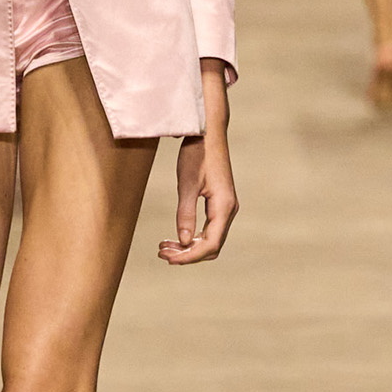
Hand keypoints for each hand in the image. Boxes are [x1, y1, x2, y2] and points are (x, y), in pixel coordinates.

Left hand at [159, 59, 237, 264]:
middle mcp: (229, 209)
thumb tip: (184, 242)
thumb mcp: (187, 184)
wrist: (207, 133)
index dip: (189, 256)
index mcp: (224, 206)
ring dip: (189, 247)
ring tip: (165, 247)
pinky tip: (177, 236)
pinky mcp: (220, 203)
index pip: (210, 244)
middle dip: (187, 254)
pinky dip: (193, 236)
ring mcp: (226, 207)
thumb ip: (185, 214)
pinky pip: (209, 229)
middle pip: (211, 246)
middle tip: (162, 253)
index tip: (168, 258)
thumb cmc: (196, 154)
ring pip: (210, 239)